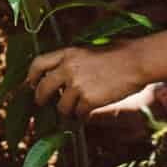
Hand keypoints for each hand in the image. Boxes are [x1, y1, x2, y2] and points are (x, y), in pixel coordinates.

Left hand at [25, 43, 149, 119]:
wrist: (135, 61)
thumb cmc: (118, 54)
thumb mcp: (89, 51)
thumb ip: (74, 62)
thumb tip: (63, 78)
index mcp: (68, 53)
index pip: (38, 64)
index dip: (31, 76)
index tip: (31, 83)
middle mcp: (68, 68)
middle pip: (43, 88)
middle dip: (41, 98)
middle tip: (43, 103)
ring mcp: (77, 85)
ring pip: (61, 106)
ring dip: (67, 111)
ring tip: (75, 110)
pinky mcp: (89, 99)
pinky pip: (79, 114)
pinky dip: (83, 115)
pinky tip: (88, 112)